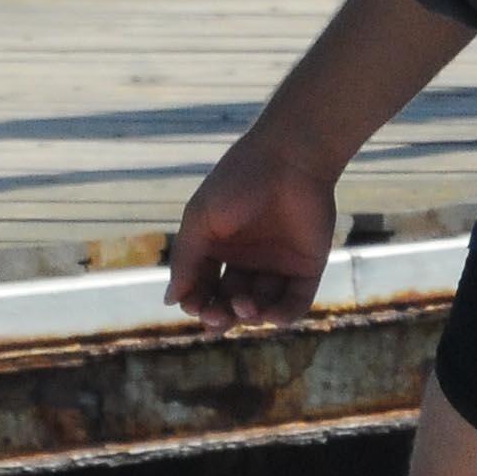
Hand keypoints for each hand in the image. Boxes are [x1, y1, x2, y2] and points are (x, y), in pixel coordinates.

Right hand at [168, 134, 338, 329]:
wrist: (289, 158)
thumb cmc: (239, 181)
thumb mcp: (201, 219)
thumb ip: (185, 259)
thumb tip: (170, 301)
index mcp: (220, 247)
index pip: (204, 288)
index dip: (197, 302)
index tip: (194, 305)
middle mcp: (247, 261)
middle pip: (230, 304)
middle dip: (220, 316)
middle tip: (215, 316)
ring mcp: (277, 266)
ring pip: (260, 308)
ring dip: (248, 315)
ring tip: (243, 304)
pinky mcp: (307, 269)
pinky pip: (293, 305)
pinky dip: (280, 316)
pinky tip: (267, 314)